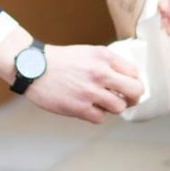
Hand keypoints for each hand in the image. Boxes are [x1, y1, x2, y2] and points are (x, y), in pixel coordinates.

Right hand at [27, 44, 143, 123]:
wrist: (34, 68)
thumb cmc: (60, 61)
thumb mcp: (88, 52)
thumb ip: (107, 63)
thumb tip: (126, 79)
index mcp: (104, 56)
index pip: (134, 72)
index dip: (133, 81)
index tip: (127, 86)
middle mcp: (100, 73)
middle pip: (135, 91)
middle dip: (133, 98)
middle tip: (126, 99)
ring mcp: (90, 92)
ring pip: (120, 108)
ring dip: (113, 108)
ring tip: (102, 103)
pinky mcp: (79, 108)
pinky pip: (101, 118)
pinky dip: (96, 115)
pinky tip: (88, 107)